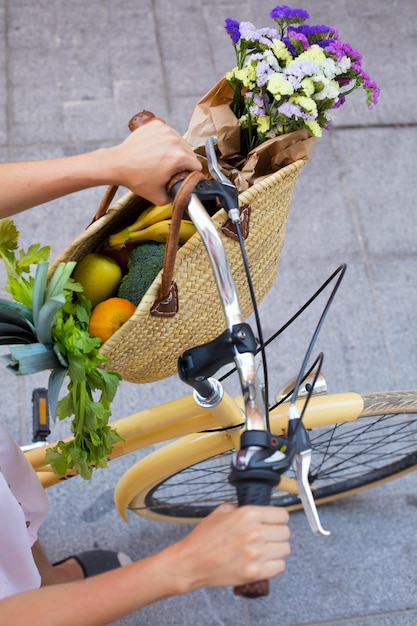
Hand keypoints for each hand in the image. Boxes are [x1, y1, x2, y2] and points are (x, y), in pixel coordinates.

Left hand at [108, 120, 201, 204]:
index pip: (197, 166)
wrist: (118, 164)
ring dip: (176, 150)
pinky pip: (169, 134)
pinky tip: (156, 149)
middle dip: (184, 162)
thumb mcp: (160, 198)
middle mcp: (175, 141)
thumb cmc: (136, 179)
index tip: (182, 176)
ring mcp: (166, 130)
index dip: (191, 174)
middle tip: (170, 169)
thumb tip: (185, 196)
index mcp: (179, 158)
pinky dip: (165, 141)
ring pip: (181, 142)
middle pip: (191, 153)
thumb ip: (177, 197)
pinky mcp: (157, 125)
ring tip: (162, 159)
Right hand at [169, 504, 290, 592]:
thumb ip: (241, 509)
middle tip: (267, 537)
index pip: (282, 515)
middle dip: (277, 534)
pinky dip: (274, 564)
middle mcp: (255, 532)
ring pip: (285, 549)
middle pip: (286, 532)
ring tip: (265, 550)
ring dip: (277, 549)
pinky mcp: (255, 572)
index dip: (277, 519)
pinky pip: (280, 566)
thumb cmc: (204, 538)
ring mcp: (256, 554)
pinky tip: (263, 561)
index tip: (274, 522)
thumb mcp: (221, 511)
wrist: (192, 562)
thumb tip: (256, 512)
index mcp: (248, 514)